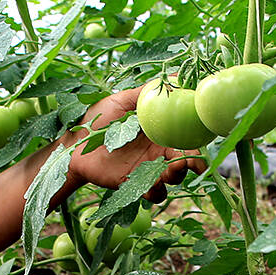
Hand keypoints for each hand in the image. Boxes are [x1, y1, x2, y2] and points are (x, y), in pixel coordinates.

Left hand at [62, 87, 207, 202]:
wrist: (73, 145)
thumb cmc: (96, 120)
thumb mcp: (121, 101)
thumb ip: (146, 93)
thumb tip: (175, 78)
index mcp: (159, 133)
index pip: (185, 138)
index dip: (197, 141)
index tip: (202, 142)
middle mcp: (157, 152)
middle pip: (185, 160)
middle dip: (192, 163)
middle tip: (187, 162)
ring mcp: (148, 170)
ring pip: (174, 178)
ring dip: (176, 177)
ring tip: (167, 172)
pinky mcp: (137, 185)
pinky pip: (156, 194)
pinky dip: (157, 192)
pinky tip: (150, 185)